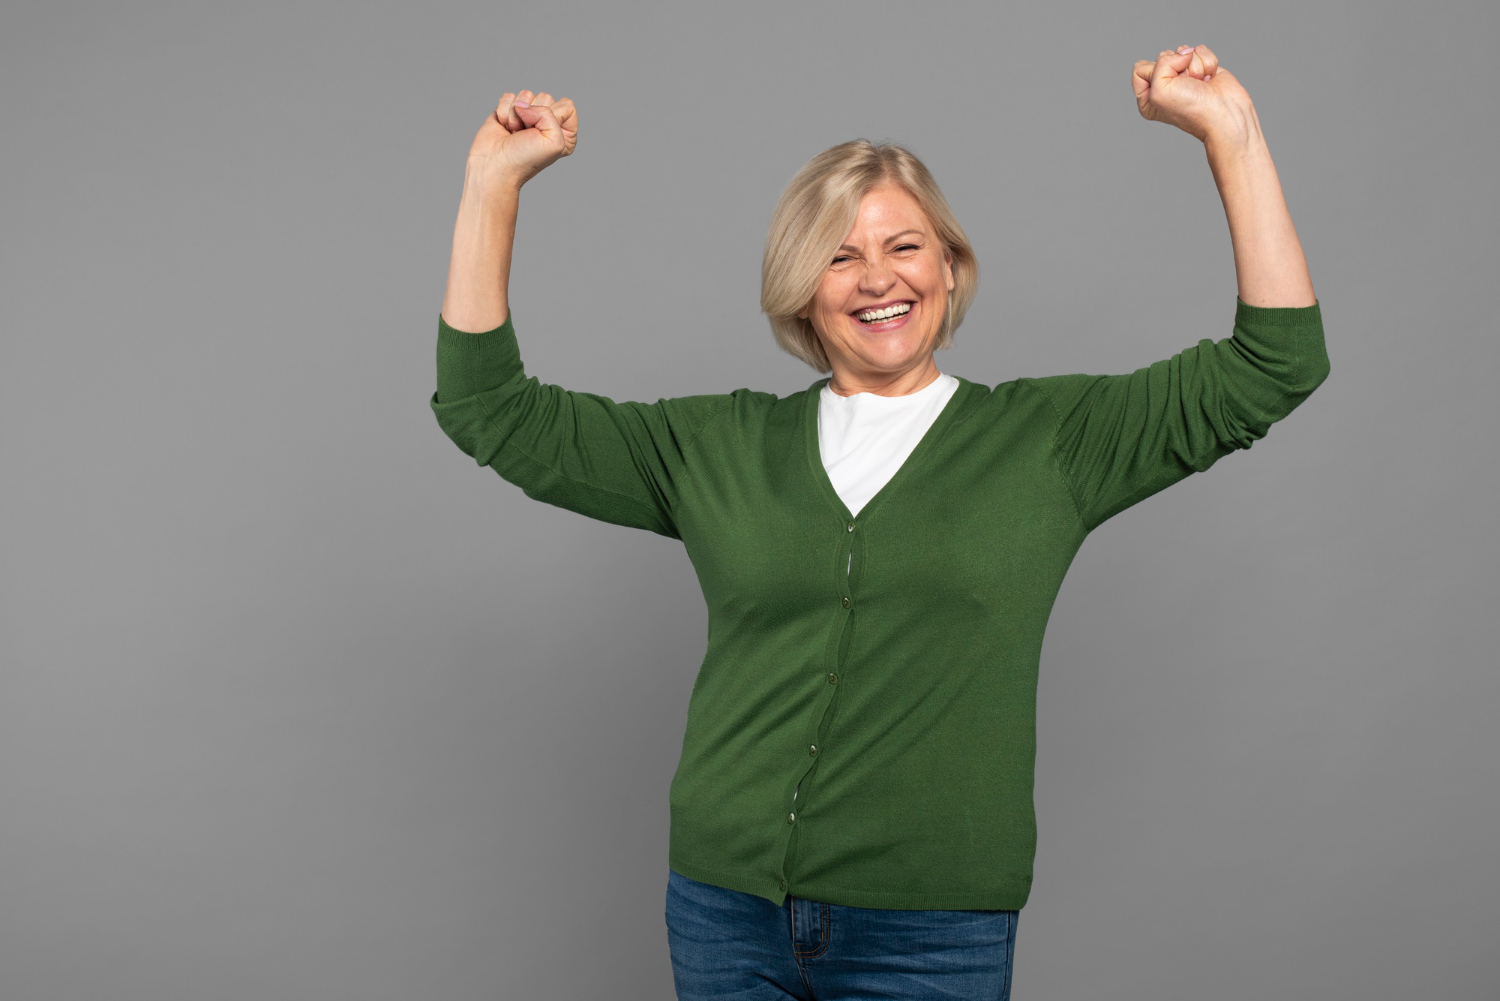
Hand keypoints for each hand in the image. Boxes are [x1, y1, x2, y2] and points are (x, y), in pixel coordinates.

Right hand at [466, 90, 578, 188]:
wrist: (495, 165)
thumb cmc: (525, 159)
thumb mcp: (553, 140)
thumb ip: (549, 113)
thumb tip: (523, 104)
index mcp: (565, 132)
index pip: (567, 106)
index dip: (553, 117)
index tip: (542, 134)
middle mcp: (548, 123)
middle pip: (546, 96)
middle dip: (533, 116)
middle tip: (526, 135)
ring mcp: (528, 116)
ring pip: (526, 94)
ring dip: (517, 115)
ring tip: (515, 133)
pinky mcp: (510, 111)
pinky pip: (509, 96)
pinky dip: (504, 112)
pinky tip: (504, 128)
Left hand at [1132, 44, 1255, 144]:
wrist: (1224, 112)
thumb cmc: (1191, 108)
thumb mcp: (1159, 90)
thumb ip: (1160, 64)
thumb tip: (1184, 53)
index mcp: (1147, 96)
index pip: (1140, 68)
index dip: (1155, 71)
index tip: (1168, 86)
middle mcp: (1164, 85)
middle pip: (1162, 56)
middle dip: (1177, 67)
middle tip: (1187, 85)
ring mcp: (1184, 76)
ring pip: (1182, 51)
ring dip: (1194, 66)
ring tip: (1200, 83)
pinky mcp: (1202, 67)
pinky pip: (1199, 50)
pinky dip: (1207, 62)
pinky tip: (1210, 78)